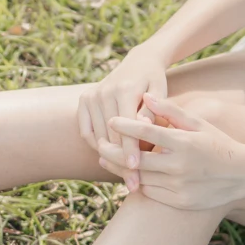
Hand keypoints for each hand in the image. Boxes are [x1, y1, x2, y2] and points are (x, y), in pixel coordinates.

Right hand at [77, 48, 169, 190]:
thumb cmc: (154, 81)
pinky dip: (96, 146)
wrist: (139, 62)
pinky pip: (86, 131)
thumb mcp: (160, 92)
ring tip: (124, 176)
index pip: (127, 127)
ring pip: (98, 136)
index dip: (131, 150)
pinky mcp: (84, 100)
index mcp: (124, 89)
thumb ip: (152, 111)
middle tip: (133, 183)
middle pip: (111, 135)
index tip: (135, 171)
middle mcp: (104, 92)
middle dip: (121, 161)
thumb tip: (143, 129)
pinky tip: (110, 158)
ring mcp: (91, 95)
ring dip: (109, 158)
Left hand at [98, 94, 244, 210]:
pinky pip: (150, 193)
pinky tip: (127, 174)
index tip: (112, 121)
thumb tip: (145, 96)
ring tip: (104, 159)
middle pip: (136, 159)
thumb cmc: (218, 144)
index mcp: (184, 142)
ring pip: (139, 178)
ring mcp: (179, 186)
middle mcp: (180, 166)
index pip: (148, 132)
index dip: (126, 126)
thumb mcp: (198, 123)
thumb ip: (170, 110)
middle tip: (98, 144)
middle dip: (112, 151)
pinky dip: (137, 183)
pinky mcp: (179, 202)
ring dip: (120, 168)